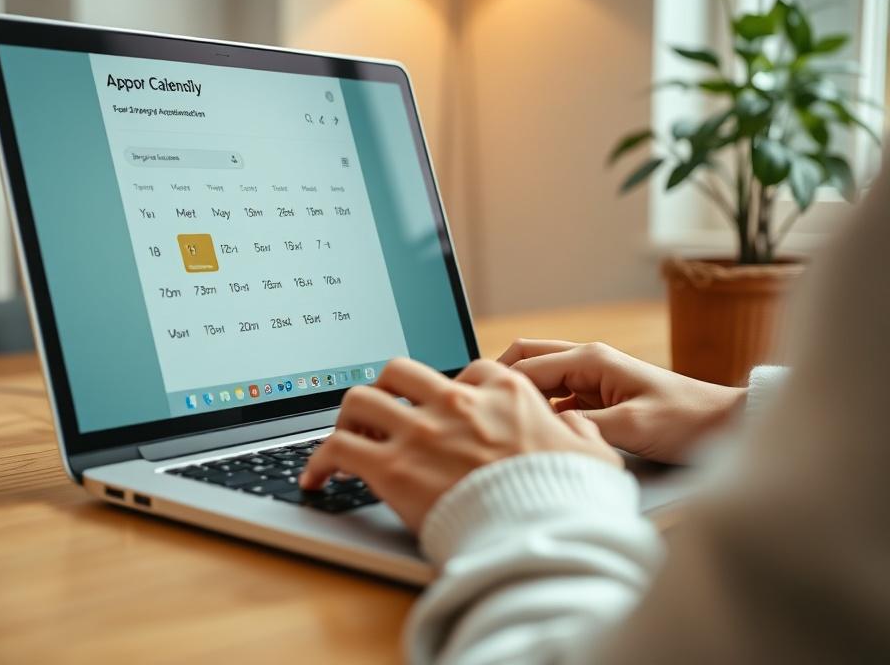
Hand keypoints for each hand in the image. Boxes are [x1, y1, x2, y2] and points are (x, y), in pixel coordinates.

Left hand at [300, 358, 620, 532]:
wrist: (544, 537)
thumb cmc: (571, 499)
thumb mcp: (595, 455)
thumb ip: (579, 433)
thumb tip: (576, 427)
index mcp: (503, 391)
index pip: (463, 373)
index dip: (446, 394)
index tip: (438, 413)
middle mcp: (456, 401)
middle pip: (398, 372)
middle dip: (385, 391)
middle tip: (381, 416)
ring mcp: (421, 431)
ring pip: (360, 400)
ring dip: (349, 419)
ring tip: (346, 441)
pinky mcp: (392, 468)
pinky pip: (337, 448)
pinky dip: (319, 461)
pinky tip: (316, 478)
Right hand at [499, 340, 746, 463]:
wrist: (726, 425)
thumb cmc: (686, 420)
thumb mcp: (631, 427)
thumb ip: (581, 427)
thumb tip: (540, 432)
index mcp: (591, 359)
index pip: (526, 364)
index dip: (496, 382)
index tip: (473, 403)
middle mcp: (588, 361)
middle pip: (526, 358)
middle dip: (499, 379)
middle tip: (477, 406)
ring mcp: (593, 378)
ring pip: (539, 378)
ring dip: (519, 396)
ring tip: (497, 422)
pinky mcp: (599, 397)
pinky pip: (557, 398)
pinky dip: (539, 410)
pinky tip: (532, 433)